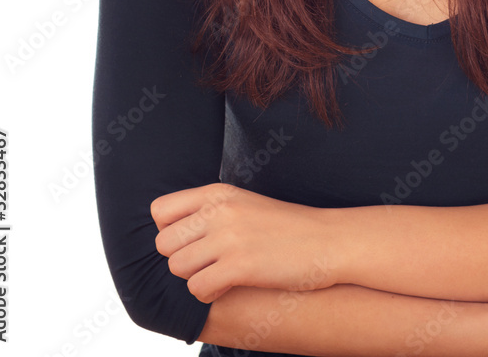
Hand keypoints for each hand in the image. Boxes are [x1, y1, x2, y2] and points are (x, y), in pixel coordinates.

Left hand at [151, 182, 337, 302]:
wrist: (327, 240)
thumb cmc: (285, 227)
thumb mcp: (244, 205)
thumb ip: (210, 212)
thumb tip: (168, 234)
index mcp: (219, 192)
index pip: (160, 210)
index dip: (168, 231)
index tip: (191, 241)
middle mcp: (220, 210)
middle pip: (163, 244)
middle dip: (180, 259)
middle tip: (206, 263)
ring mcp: (230, 237)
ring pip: (177, 268)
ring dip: (195, 278)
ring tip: (219, 275)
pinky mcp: (240, 265)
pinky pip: (197, 289)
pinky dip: (208, 295)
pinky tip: (228, 287)